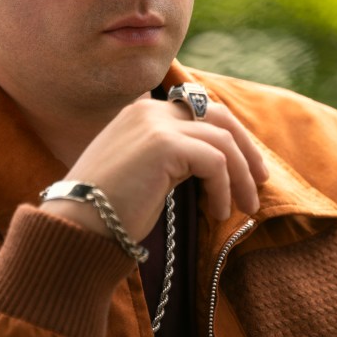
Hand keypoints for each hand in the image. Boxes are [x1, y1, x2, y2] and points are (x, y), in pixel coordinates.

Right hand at [40, 97, 267, 240]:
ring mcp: (156, 124)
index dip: (230, 137)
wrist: (75, 226)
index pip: (200, 111)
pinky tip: (220, 213)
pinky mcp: (164, 145)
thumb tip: (216, 165)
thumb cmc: (106, 211)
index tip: (247, 169)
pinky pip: (216, 162)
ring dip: (242, 176)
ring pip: (223, 141)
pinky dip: (225, 189)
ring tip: (245, 208)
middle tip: (261, 181)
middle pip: (218, 116)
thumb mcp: (143, 172)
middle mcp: (149, 110)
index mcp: (141, 113)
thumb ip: (173, 158)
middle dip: (247, 148)